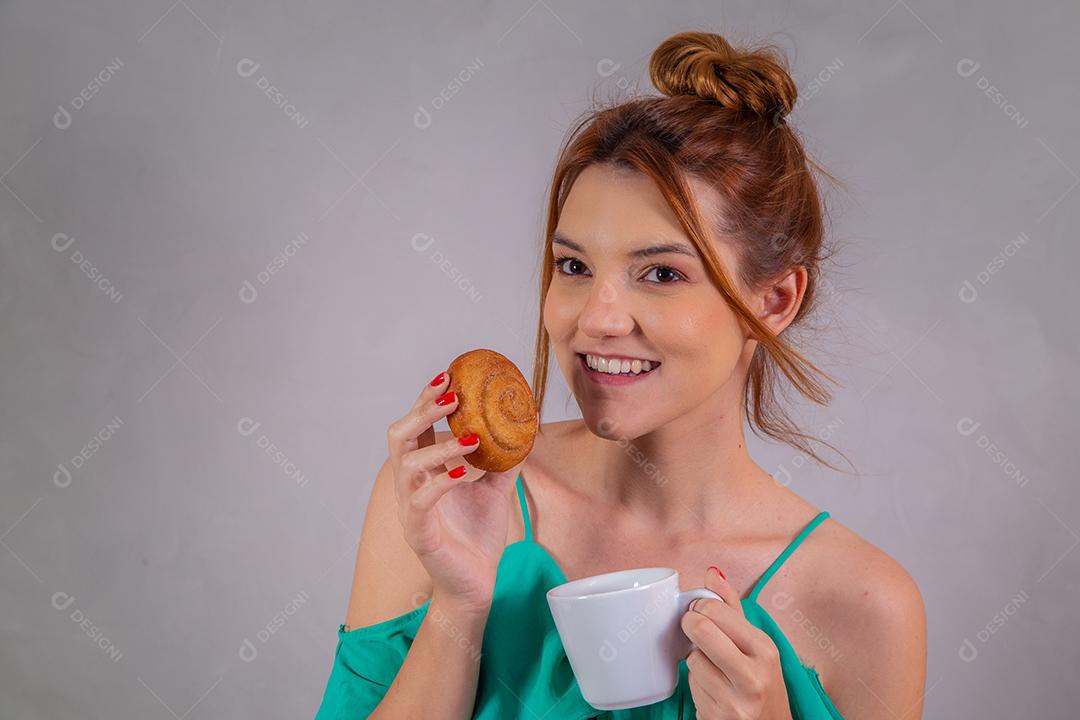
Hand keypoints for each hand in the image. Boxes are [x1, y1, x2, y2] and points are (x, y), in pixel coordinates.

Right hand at [386, 369, 523, 614]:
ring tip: (472, 438)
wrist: (477, 584)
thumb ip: (504, 460)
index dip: (426, 399)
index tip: (449, 376)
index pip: (416, 426)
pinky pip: (421, 500)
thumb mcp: (496, 490)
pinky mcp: (418, 531)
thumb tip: (526, 427)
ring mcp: (409, 508)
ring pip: (408, 465)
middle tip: (452, 396)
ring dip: (440, 445)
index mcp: (423, 471)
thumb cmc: (479, 536)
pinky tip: (467, 472)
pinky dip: (443, 481)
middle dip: (422, 410)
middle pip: (399, 436)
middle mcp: (409, 485)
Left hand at [681, 567, 792, 719]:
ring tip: (713, 667)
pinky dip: (696, 683)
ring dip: (696, 660)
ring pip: (692, 659)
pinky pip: (691, 685)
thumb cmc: (761, 683)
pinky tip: (713, 689)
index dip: (700, 607)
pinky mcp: (716, 717)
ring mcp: (735, 700)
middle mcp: (753, 675)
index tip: (700, 612)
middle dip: (689, 625)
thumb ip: (732, 608)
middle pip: (700, 629)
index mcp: (765, 649)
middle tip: (693, 627)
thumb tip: (712, 572)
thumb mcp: (756, 645)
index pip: (716, 611)